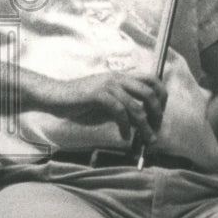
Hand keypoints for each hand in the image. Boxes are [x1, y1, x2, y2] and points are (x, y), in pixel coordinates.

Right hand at [35, 72, 167, 145]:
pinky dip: (125, 127)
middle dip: (157, 113)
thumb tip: (141, 122)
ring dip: (145, 126)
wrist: (55, 96)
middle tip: (156, 129)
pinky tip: (124, 137)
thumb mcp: (106, 104)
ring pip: (137, 106)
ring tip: (147, 140)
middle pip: (149, 92)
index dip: (161, 96)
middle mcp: (117, 78)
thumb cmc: (79, 101)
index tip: (160, 115)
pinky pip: (119, 111)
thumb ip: (123, 108)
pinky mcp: (98, 95)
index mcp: (120, 77)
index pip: (151, 79)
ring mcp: (107, 85)